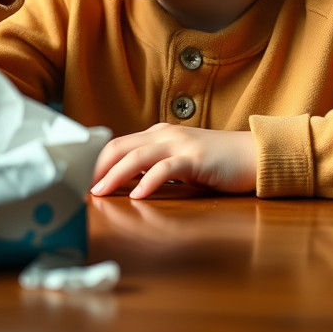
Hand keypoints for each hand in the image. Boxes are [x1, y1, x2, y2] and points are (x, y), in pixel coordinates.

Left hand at [89, 124, 256, 198]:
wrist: (254, 155)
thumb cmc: (217, 163)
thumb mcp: (180, 162)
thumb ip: (155, 167)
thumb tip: (127, 183)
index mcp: (158, 135)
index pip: (117, 144)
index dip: (95, 161)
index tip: (78, 179)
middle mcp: (165, 135)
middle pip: (119, 147)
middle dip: (95, 167)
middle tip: (78, 187)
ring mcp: (180, 145)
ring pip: (137, 156)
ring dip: (114, 175)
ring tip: (98, 192)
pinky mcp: (196, 159)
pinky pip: (167, 169)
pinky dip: (149, 181)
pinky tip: (138, 196)